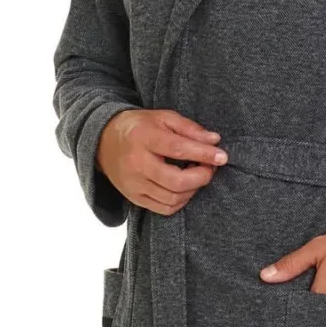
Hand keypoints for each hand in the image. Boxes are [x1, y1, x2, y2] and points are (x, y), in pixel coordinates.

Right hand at [97, 108, 227, 214]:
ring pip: (173, 198)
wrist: (103, 142)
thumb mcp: (163, 118)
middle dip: (201, 177)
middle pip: (176, 181)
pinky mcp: (134, 197)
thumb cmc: (139, 127)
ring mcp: (134, 184)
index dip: (204, 154)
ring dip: (193, 189)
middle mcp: (136, 164)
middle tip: (210, 168)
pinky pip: (165, 208)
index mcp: (143, 138)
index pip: (178, 149)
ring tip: (197, 175)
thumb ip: (189, 128)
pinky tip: (184, 188)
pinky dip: (181, 200)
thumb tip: (215, 141)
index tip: (222, 156)